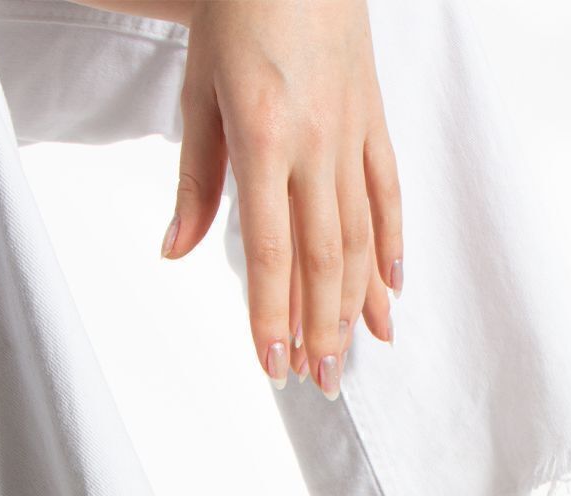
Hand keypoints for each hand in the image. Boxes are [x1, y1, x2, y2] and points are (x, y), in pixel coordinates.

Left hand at [160, 0, 402, 398]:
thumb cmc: (236, 16)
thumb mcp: (200, 96)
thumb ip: (196, 182)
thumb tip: (176, 253)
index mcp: (264, 138)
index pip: (270, 251)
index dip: (273, 316)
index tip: (273, 367)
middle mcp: (315, 141)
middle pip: (323, 257)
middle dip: (320, 328)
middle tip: (319, 382)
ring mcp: (352, 132)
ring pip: (361, 235)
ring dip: (357, 304)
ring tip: (352, 356)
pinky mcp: (375, 118)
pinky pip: (389, 193)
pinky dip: (394, 247)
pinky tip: (393, 293)